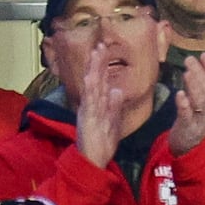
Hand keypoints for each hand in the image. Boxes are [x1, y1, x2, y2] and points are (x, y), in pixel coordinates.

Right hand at [75, 40, 125, 169]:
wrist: (93, 159)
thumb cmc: (102, 142)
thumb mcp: (112, 120)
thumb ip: (114, 106)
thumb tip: (117, 90)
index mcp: (97, 104)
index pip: (100, 80)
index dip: (101, 65)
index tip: (103, 49)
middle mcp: (91, 104)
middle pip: (94, 78)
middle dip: (96, 62)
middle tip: (99, 45)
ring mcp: (88, 109)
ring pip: (91, 85)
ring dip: (93, 69)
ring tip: (95, 53)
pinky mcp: (86, 117)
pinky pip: (89, 100)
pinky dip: (89, 87)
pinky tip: (90, 76)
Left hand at [169, 53, 204, 155]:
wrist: (191, 144)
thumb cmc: (194, 115)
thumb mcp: (201, 96)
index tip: (204, 54)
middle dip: (199, 73)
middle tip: (189, 59)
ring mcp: (198, 117)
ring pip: (199, 101)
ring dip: (193, 86)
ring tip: (187, 73)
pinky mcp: (187, 126)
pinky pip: (187, 115)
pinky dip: (184, 105)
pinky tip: (179, 95)